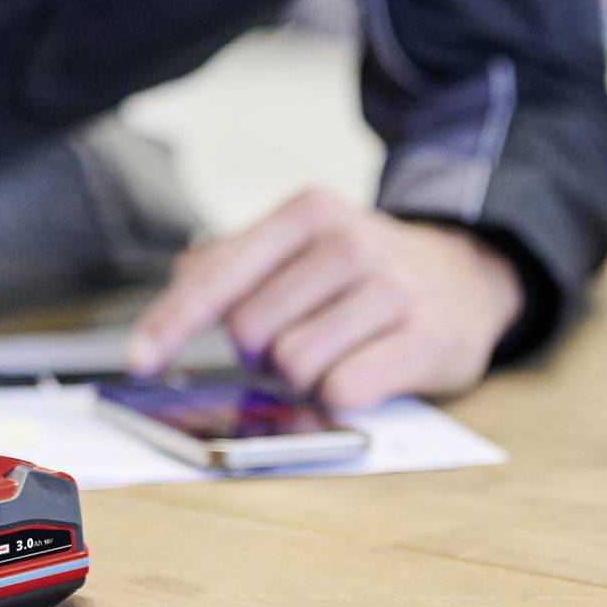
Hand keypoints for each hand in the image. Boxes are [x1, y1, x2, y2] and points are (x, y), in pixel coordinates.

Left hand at [126, 187, 523, 409]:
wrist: (466, 275)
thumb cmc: (361, 270)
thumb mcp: (300, 246)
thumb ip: (233, 260)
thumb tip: (180, 285)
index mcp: (307, 212)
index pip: (219, 274)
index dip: (172, 321)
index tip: (140, 360)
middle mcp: (349, 240)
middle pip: (252, 330)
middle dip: (261, 350)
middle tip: (295, 338)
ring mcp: (392, 287)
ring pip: (295, 364)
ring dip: (303, 374)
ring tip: (334, 351)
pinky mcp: (429, 337)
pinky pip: (345, 391)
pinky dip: (339, 395)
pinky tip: (362, 371)